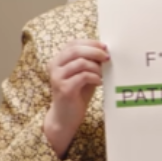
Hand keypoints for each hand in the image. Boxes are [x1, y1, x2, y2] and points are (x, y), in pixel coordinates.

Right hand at [43, 40, 109, 157]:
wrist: (65, 117)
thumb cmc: (77, 94)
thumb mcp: (83, 75)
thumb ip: (90, 63)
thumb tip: (105, 51)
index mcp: (58, 60)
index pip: (73, 44)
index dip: (90, 43)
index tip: (104, 46)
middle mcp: (54, 66)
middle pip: (75, 50)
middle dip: (94, 52)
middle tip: (107, 57)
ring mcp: (57, 77)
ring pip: (80, 63)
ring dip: (96, 67)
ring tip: (103, 74)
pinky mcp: (64, 89)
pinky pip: (83, 76)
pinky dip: (95, 77)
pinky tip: (99, 82)